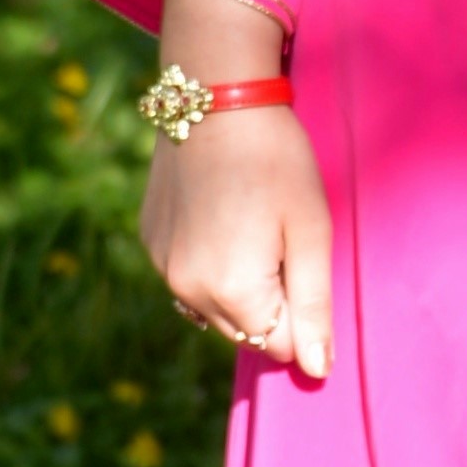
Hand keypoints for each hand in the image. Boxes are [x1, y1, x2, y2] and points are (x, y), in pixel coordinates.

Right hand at [142, 104, 333, 378]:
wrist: (216, 96)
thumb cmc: (277, 161)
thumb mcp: (311, 231)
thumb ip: (313, 306)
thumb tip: (316, 370)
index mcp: (231, 291)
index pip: (279, 345)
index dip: (302, 310)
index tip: (302, 258)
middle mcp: (186, 290)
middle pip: (246, 331)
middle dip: (271, 303)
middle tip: (281, 238)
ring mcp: (161, 267)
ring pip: (215, 309)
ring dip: (240, 287)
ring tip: (253, 225)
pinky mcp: (150, 242)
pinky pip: (189, 278)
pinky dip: (211, 264)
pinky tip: (224, 216)